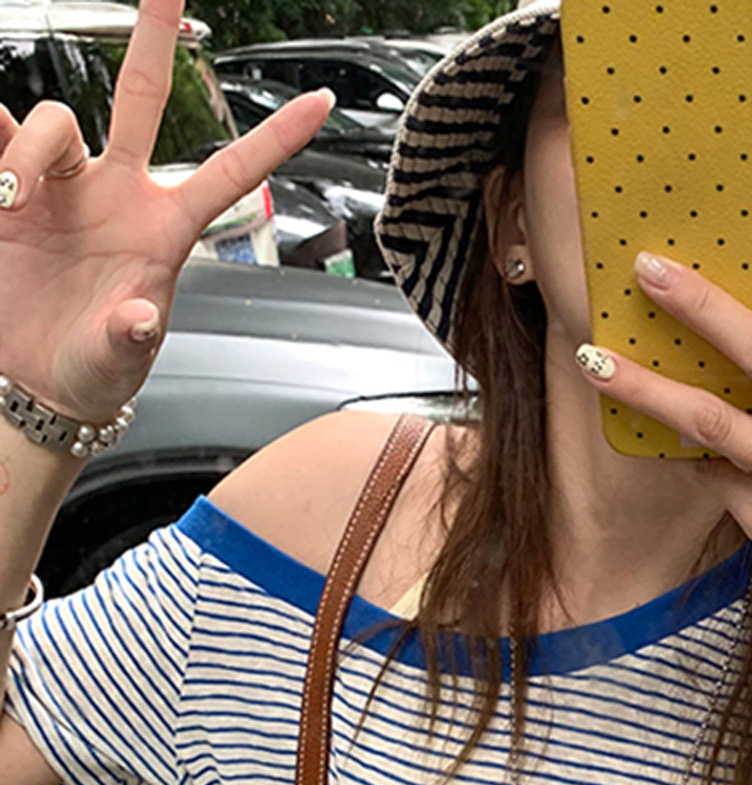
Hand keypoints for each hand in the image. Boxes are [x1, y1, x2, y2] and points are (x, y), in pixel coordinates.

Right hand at [0, 0, 333, 426]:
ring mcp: (65, 187)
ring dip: (29, 149)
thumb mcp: (118, 362)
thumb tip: (138, 319)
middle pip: (138, 99)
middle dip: (151, 39)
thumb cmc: (94, 371)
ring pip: (52, 122)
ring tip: (10, 202)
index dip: (275, 137)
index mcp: (165, 230)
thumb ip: (128, 338)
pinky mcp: (9, 191)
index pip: (228, 171)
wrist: (35, 380)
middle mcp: (118, 194)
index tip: (323, 99)